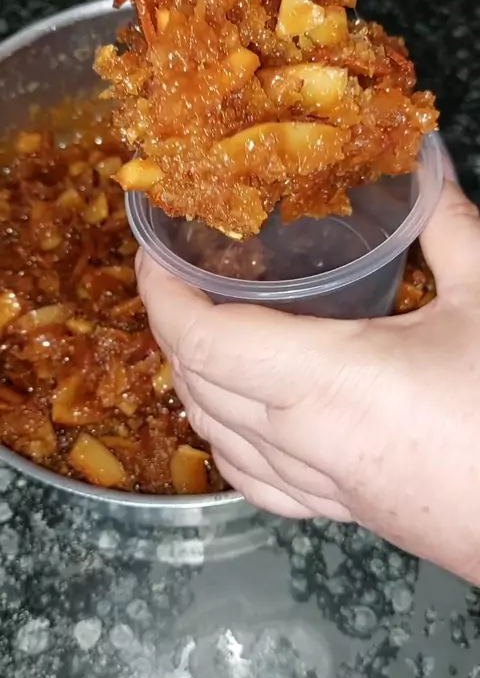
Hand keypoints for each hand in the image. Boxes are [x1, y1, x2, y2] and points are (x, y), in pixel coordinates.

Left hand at [137, 180, 479, 584]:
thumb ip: (451, 226)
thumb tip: (427, 166)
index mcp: (329, 383)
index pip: (204, 341)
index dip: (160, 294)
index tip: (150, 253)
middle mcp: (306, 441)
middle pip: (198, 385)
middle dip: (171, 328)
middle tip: (178, 276)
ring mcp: (322, 486)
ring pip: (218, 437)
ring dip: (193, 383)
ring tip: (201, 334)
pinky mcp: (345, 511)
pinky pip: (256, 483)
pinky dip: (227, 444)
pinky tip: (236, 424)